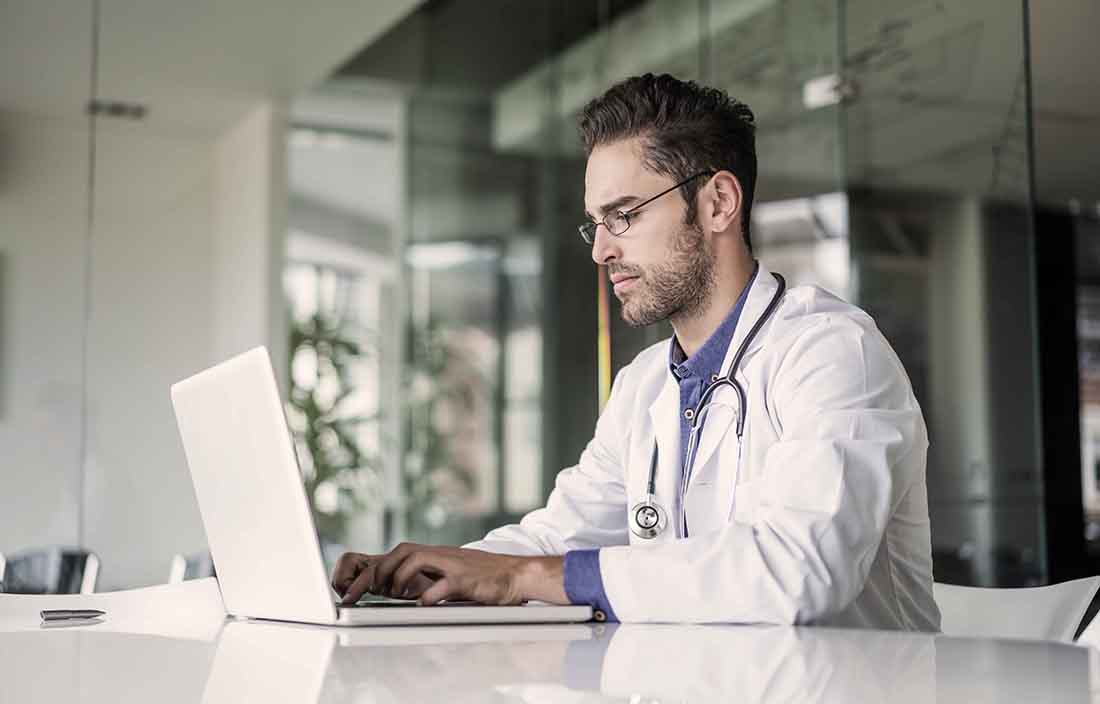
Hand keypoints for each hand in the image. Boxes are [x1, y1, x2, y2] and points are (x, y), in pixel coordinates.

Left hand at [330, 543, 566, 605]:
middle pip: (401, 552)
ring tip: (396, 595)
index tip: (359, 590)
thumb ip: (431, 578)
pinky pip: (443, 585)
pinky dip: (428, 595)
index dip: (376, 569)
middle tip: (367, 593)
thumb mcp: (453, 574)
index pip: (398, 553)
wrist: (516, 574)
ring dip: (399, 578)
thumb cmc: (484, 577)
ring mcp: (454, 565)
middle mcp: (441, 555)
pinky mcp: (466, 580)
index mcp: (436, 555)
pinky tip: (423, 605)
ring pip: (416, 559)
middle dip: (379, 572)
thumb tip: (407, 592)